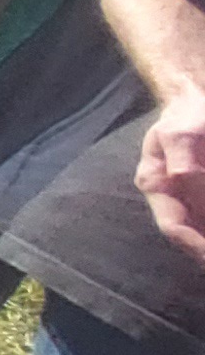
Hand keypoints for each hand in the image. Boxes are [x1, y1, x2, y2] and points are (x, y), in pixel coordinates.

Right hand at [139, 90, 204, 265]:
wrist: (194, 105)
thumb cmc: (186, 116)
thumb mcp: (181, 132)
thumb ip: (182, 159)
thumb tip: (182, 180)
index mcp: (155, 185)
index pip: (173, 227)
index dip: (195, 246)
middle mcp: (169, 199)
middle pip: (190, 235)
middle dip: (203, 248)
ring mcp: (187, 201)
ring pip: (198, 228)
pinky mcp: (199, 200)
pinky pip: (202, 220)